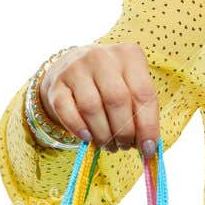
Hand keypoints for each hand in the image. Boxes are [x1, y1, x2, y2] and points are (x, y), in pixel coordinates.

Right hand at [38, 42, 158, 153]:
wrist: (73, 66)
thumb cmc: (111, 81)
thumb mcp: (131, 86)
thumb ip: (141, 111)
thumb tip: (148, 146)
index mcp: (128, 54)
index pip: (143, 93)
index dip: (147, 126)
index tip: (148, 149)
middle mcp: (101, 57)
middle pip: (117, 100)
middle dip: (123, 131)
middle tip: (125, 146)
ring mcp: (75, 68)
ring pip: (91, 107)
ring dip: (103, 134)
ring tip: (109, 145)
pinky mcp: (56, 84)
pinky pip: (67, 111)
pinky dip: (79, 128)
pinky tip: (88, 138)